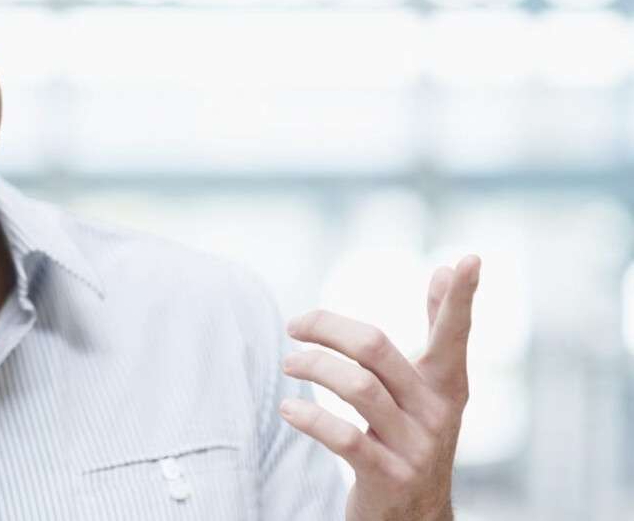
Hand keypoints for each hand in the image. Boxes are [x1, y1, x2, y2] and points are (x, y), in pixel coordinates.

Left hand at [279, 255, 480, 520]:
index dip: (460, 298)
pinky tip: (288, 410)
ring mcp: (415, 447)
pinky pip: (343, 437)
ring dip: (312, 368)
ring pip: (357, 388)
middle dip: (327, 328)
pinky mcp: (388, 478)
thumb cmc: (415, 437)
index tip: (466, 259)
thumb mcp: (431, 388)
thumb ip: (439, 330)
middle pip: (376, 348)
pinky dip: (309, 418)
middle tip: (295, 325)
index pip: (454, 332)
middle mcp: (437, 412)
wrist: (416, 519)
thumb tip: (444, 267)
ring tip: (289, 363)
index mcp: (447, 384)